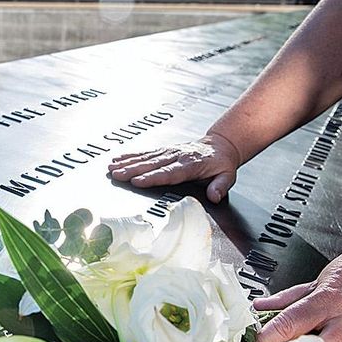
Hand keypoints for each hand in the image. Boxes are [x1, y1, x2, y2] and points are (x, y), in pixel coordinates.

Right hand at [107, 132, 242, 203]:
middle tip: (117, 174)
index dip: (153, 177)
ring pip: (146, 158)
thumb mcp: (228, 176)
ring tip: (112, 168)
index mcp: (192, 164)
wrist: (220, 145)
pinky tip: (118, 159)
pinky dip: (131, 155)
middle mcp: (178, 156)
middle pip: (153, 164)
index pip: (169, 172)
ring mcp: (169, 151)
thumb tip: (214, 196)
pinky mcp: (164, 150)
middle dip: (133, 169)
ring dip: (128, 162)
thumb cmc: (221, 163)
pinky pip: (146, 153)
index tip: (137, 182)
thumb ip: (220, 186)